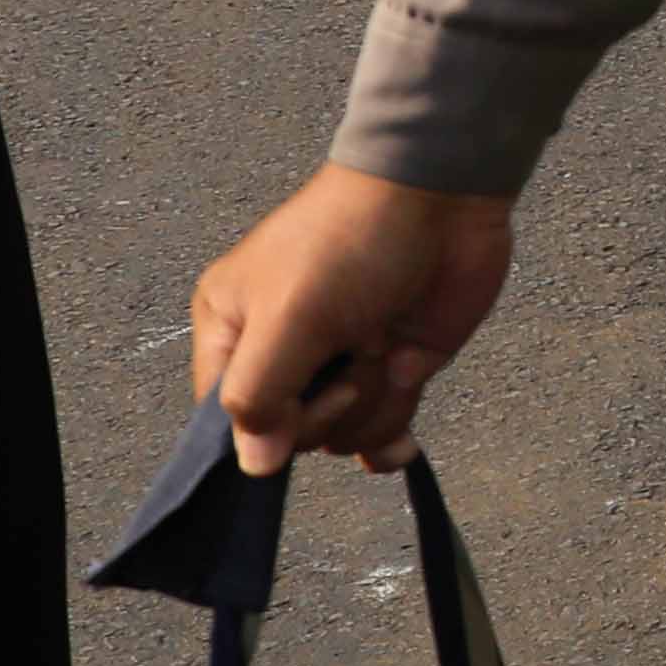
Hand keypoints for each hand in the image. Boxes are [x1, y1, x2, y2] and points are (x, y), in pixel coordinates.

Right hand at [190, 167, 520, 476]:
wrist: (440, 199)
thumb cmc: (350, 241)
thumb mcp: (288, 317)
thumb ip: (258, 394)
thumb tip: (252, 466)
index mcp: (233, 327)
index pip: (225, 415)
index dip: (265, 420)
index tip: (297, 390)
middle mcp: (283, 350)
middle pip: (288, 432)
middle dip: (330, 404)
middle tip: (355, 349)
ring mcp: (342, 361)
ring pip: (343, 434)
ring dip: (373, 400)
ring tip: (385, 342)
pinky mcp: (393, 366)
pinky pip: (383, 429)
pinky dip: (392, 437)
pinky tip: (400, 448)